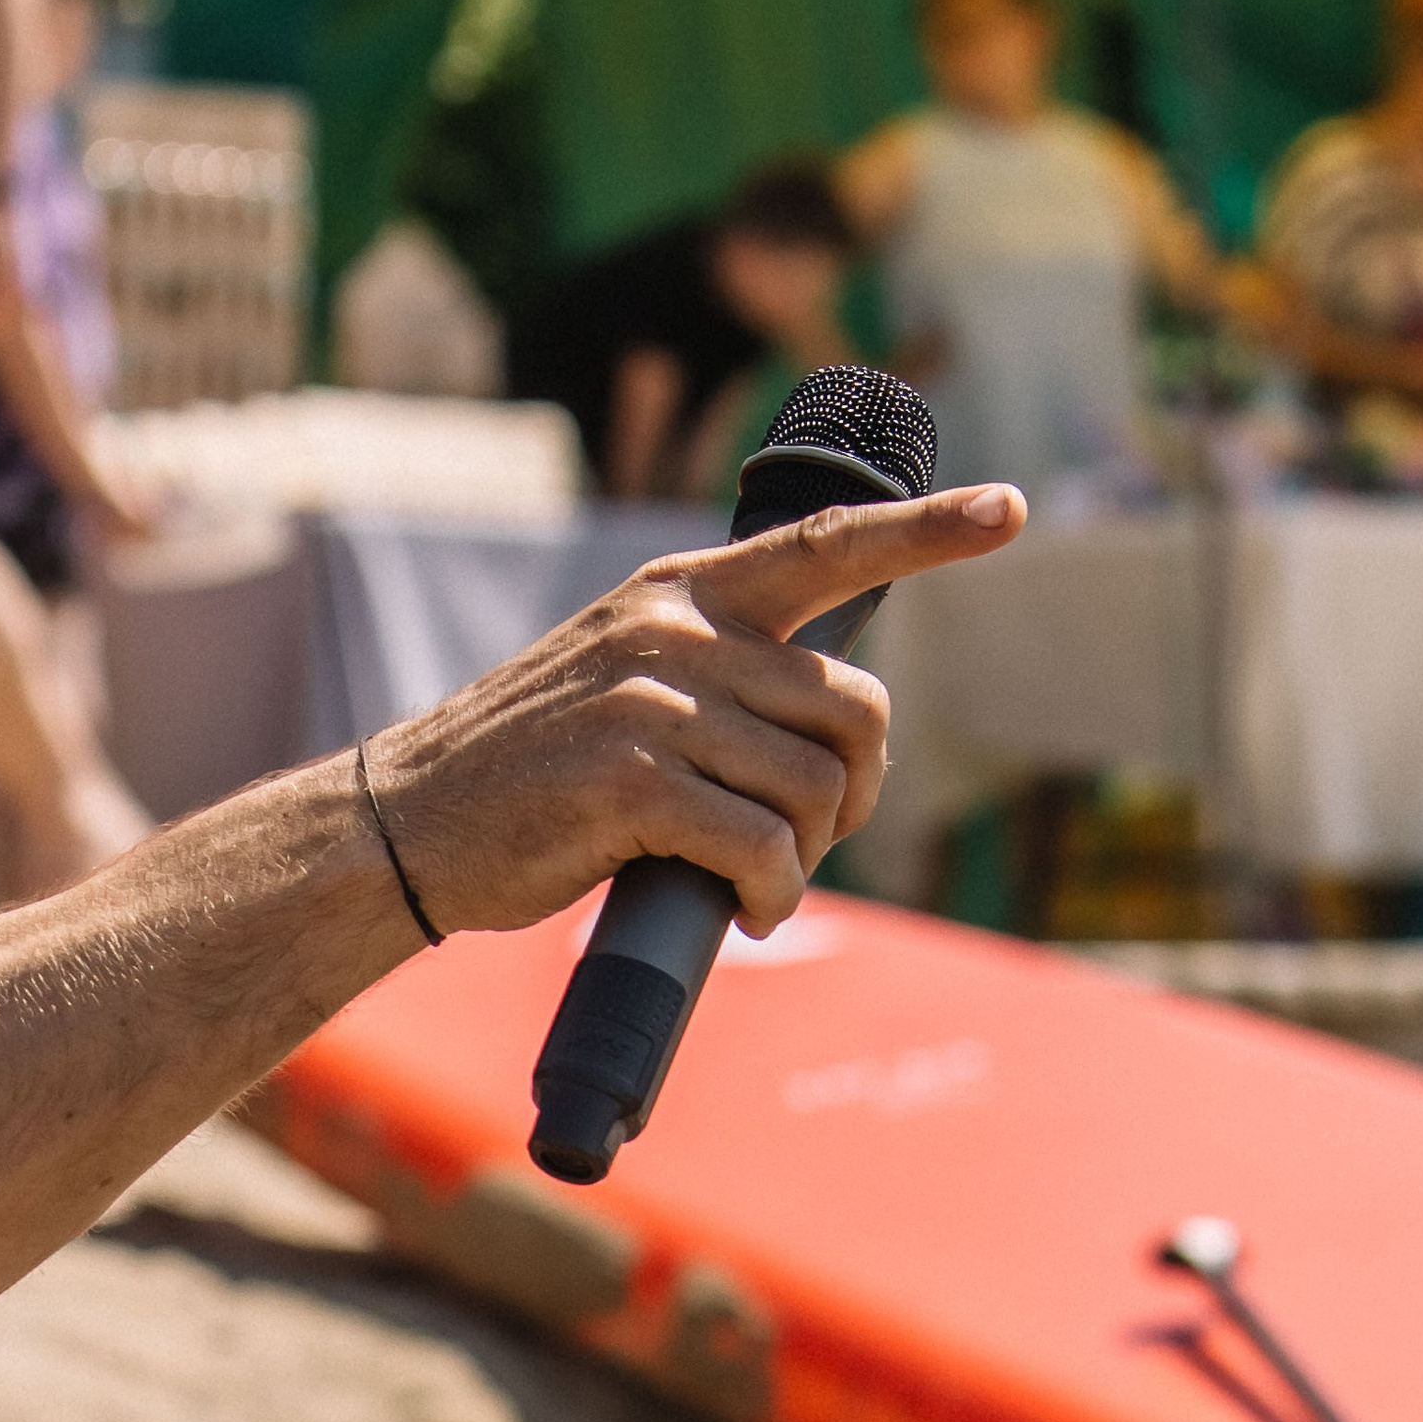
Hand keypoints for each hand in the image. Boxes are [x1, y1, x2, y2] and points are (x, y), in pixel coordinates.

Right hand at [363, 482, 1021, 942]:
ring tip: (760, 885)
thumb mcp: (622, 681)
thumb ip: (717, 673)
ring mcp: (651, 705)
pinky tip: (745, 910)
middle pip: (851, 709)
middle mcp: (674, 633)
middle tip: (809, 839)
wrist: (411, 823)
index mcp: (681, 594)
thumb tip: (830, 729)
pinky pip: (762, 848)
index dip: (927, 531)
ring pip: (813, 788)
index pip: (826, 546)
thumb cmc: (531, 770)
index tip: (1011, 511)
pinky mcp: (630, 785)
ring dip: (807, 860)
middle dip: (855, 792)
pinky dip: (773, 895)